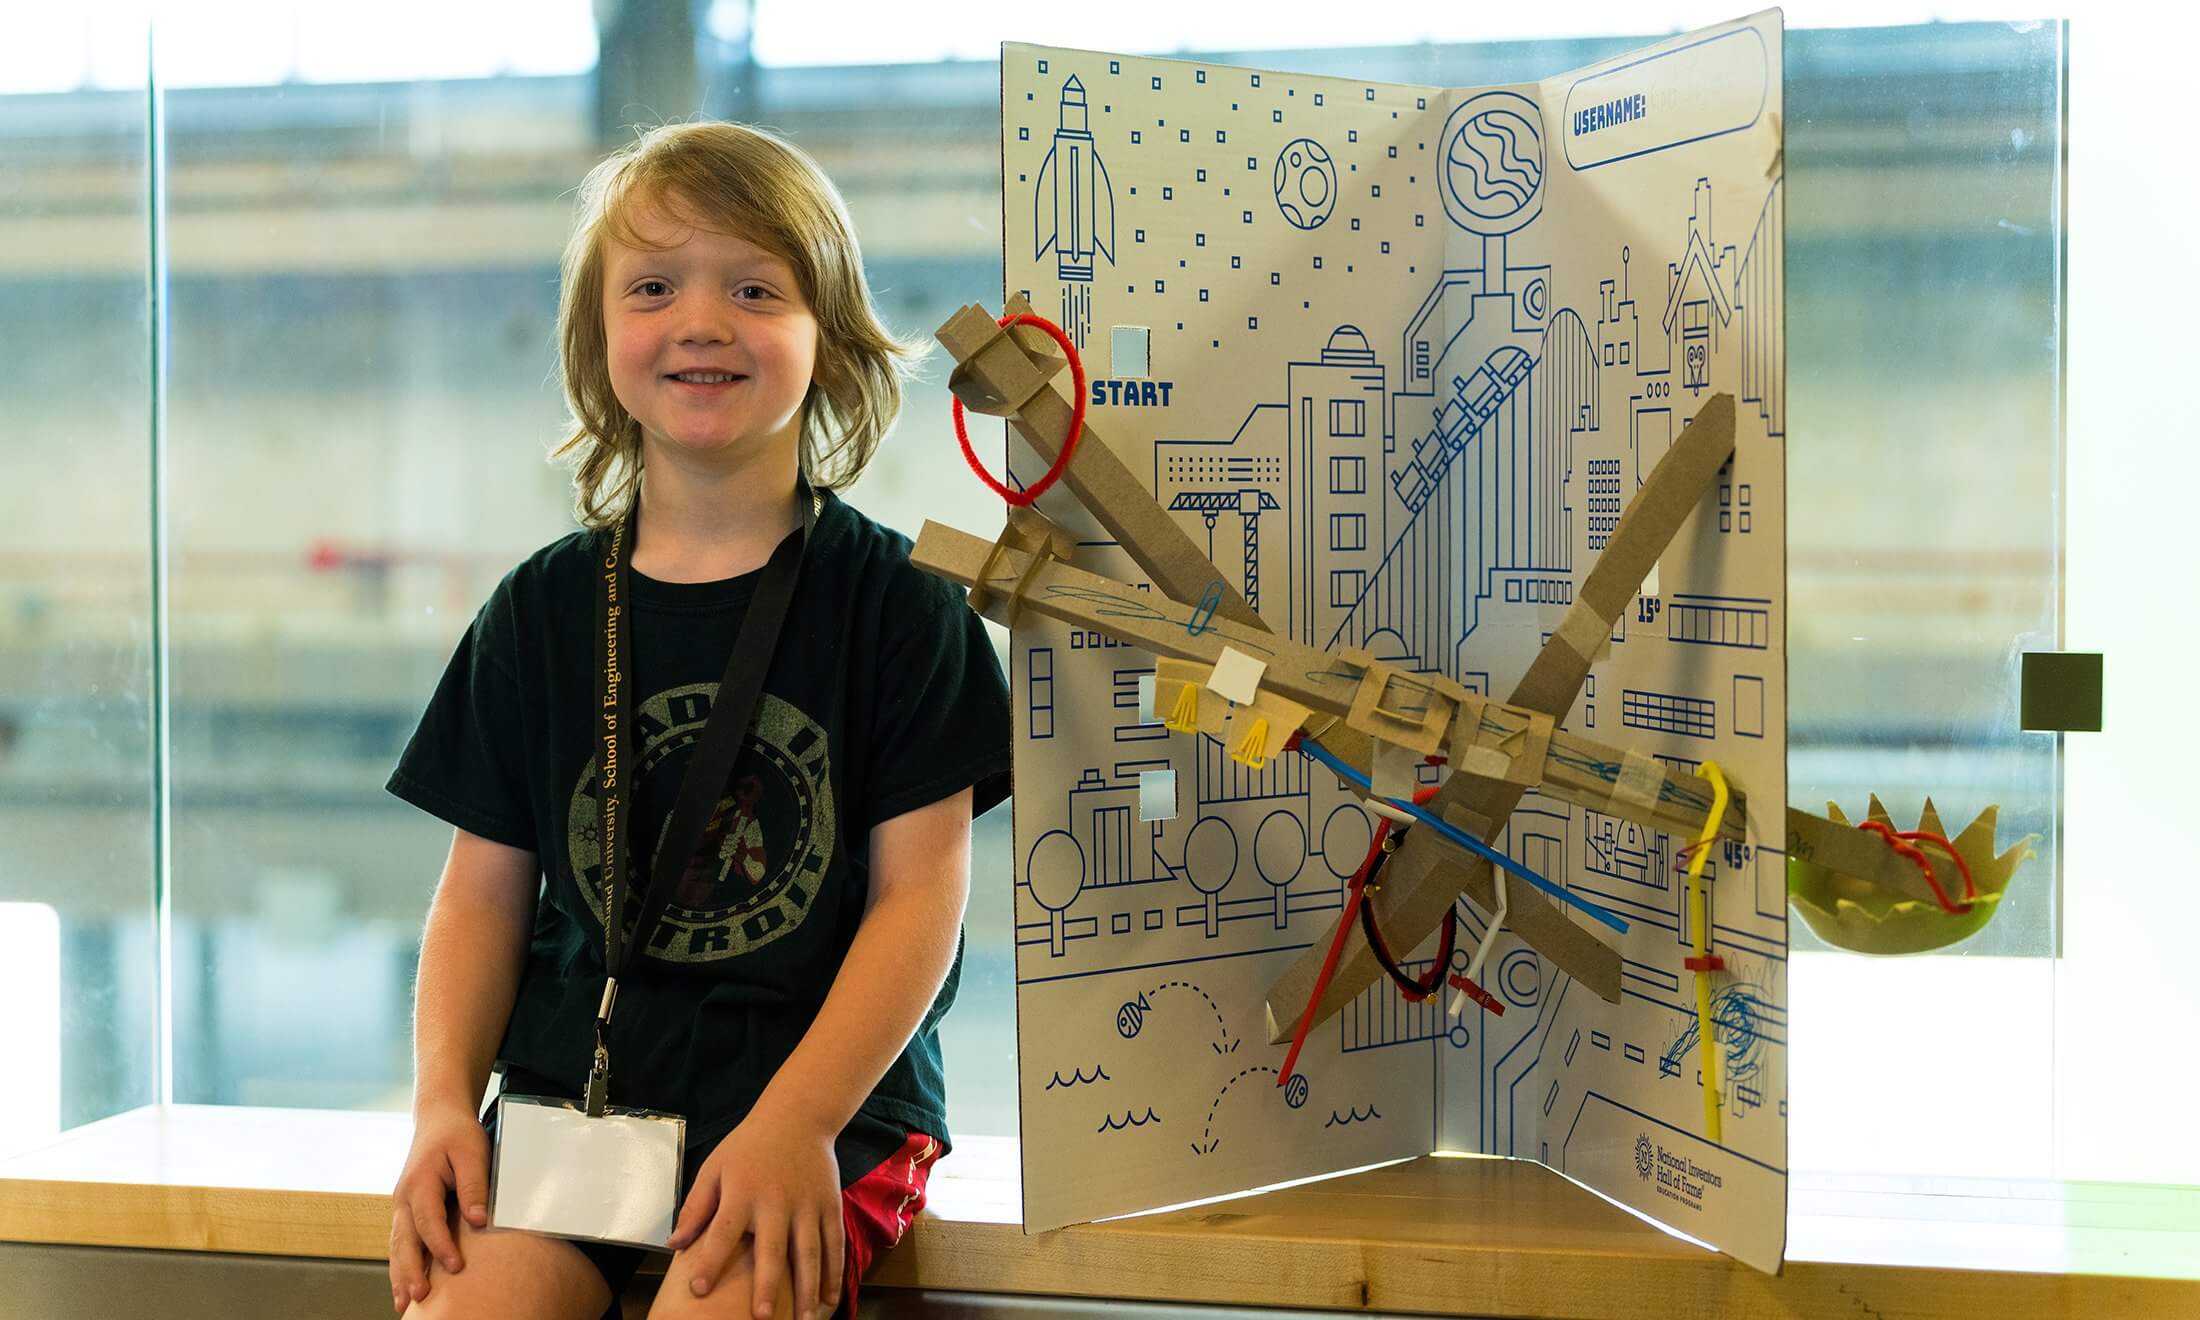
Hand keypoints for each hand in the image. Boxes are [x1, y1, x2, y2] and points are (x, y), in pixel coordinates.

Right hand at [388, 1101, 490, 1312]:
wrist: (438, 1120)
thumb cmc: (458, 1135)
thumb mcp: (472, 1152)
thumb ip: (474, 1185)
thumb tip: (479, 1221)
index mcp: (420, 1182)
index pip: (429, 1220)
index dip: (441, 1245)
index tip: (455, 1266)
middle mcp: (404, 1198)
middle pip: (404, 1240)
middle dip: (409, 1271)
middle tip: (418, 1296)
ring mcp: (402, 1206)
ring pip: (397, 1245)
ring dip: (400, 1274)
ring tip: (404, 1302)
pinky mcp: (407, 1212)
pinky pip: (401, 1242)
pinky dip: (400, 1265)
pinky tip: (404, 1286)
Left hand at [667, 1104, 842, 1319]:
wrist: (798, 1116)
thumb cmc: (749, 1146)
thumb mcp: (715, 1168)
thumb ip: (696, 1206)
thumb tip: (674, 1245)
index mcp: (743, 1192)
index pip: (723, 1231)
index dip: (710, 1261)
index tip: (699, 1290)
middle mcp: (777, 1201)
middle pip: (772, 1248)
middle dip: (767, 1284)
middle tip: (761, 1317)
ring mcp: (807, 1204)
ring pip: (810, 1251)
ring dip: (807, 1288)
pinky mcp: (830, 1204)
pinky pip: (834, 1242)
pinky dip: (834, 1271)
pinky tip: (829, 1298)